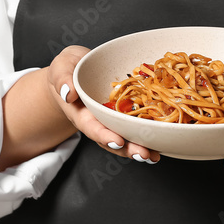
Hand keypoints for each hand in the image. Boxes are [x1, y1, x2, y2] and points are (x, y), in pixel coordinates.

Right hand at [48, 46, 160, 164]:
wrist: (78, 68)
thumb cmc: (68, 68)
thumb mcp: (61, 67)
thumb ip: (62, 79)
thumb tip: (68, 93)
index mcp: (81, 113)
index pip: (91, 127)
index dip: (104, 135)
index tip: (117, 141)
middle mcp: (98, 120)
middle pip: (112, 138)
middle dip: (128, 149)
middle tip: (143, 154)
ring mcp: (112, 118)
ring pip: (126, 137)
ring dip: (139, 148)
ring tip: (153, 156)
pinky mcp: (125, 112)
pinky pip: (136, 125)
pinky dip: (148, 135)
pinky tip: (162, 141)